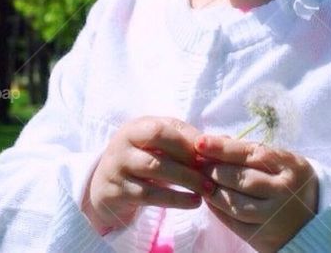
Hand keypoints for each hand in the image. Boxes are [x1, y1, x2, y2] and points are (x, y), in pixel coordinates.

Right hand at [82, 116, 211, 233]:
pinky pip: (150, 195)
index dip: (189, 139)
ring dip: (186, 179)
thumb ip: (187, 140)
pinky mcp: (117, 191)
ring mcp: (117, 167)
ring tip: (207, 189)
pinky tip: (194, 202)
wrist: (105, 187)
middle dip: (188, 158)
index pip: (164, 127)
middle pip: (158, 143)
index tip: (211, 153)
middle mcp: (123, 143)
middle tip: (211, 172)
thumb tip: (225, 139)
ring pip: (155, 168)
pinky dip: (176, 199)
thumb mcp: (159, 145)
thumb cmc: (141, 160)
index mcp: (136, 127)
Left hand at [194, 135, 318, 252]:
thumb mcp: (283, 161)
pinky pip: (233, 222)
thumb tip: (214, 142)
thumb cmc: (292, 182)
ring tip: (200, 180)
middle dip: (213, 168)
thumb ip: (251, 151)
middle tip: (197, 162)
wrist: (316, 221)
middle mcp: (285, 191)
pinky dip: (217, 209)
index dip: (224, 147)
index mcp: (292, 166)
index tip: (201, 142)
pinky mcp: (264, 237)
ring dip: (212, 189)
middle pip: (241, 178)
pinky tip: (209, 198)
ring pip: (234, 202)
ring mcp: (274, 216)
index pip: (252, 153)